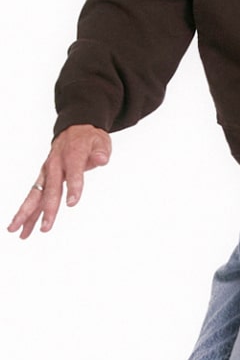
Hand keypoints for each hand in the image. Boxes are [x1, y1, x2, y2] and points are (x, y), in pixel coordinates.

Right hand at [8, 124, 111, 239]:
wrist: (74, 129)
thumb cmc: (89, 139)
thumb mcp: (100, 141)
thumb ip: (100, 152)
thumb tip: (102, 158)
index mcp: (72, 154)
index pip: (73, 172)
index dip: (73, 187)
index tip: (72, 203)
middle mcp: (55, 164)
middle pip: (50, 188)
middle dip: (47, 209)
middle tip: (46, 228)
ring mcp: (46, 172)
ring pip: (35, 194)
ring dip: (26, 213)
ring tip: (16, 230)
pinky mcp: (43, 178)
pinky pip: (34, 196)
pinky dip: (28, 211)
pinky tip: (22, 227)